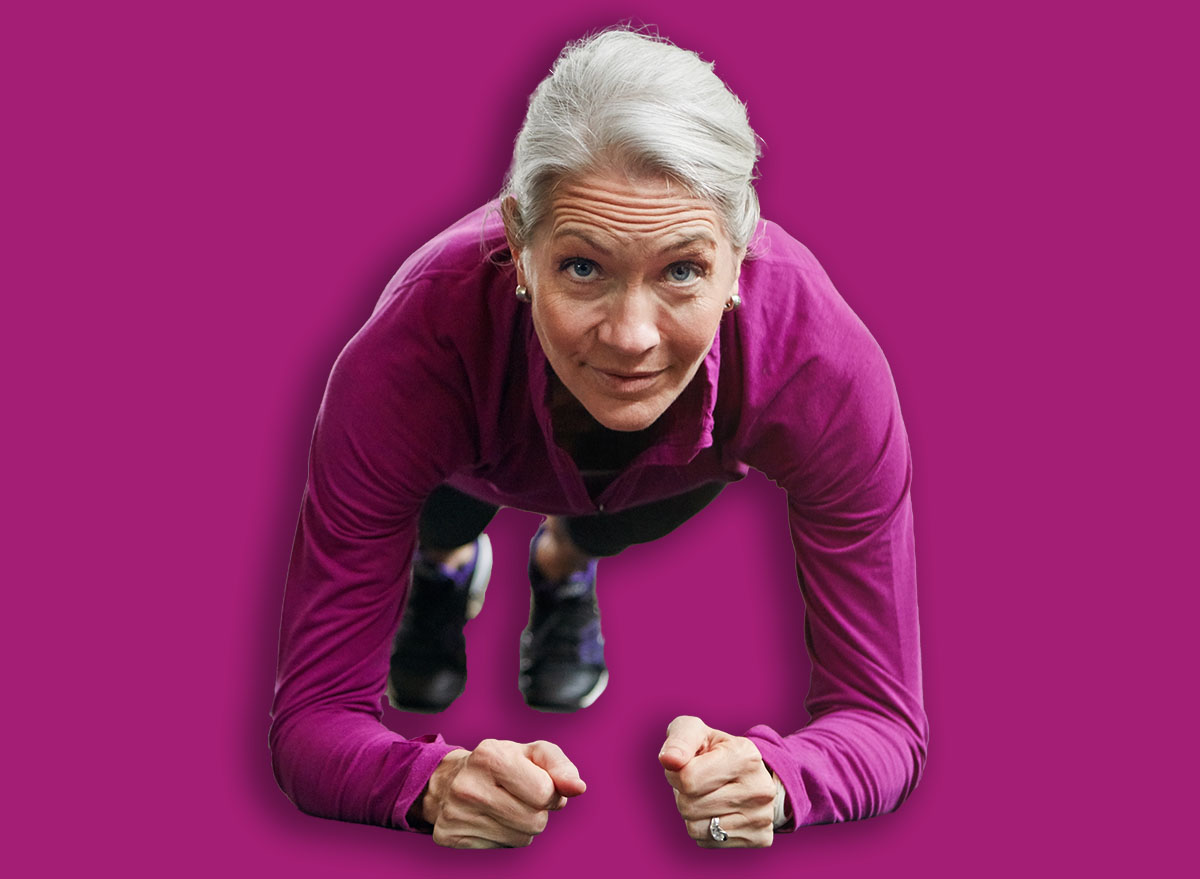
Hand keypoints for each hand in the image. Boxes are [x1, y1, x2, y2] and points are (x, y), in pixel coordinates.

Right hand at [419, 739, 585, 847]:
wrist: (447, 780)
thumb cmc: (500, 763)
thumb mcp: (531, 752)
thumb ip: (560, 766)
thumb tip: (579, 788)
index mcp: (491, 756)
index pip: (543, 792)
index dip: (551, 791)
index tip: (539, 782)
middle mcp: (470, 785)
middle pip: (535, 821)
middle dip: (539, 810)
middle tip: (522, 795)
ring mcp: (457, 813)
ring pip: (523, 837)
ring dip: (525, 824)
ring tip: (507, 805)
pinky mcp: (451, 836)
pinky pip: (504, 846)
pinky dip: (507, 834)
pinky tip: (493, 818)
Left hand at [659, 715, 775, 847]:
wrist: (750, 772)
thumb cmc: (714, 750)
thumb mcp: (695, 731)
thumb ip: (679, 740)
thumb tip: (669, 760)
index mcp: (745, 756)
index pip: (688, 779)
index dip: (674, 773)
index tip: (684, 765)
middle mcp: (759, 788)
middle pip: (688, 806)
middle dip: (682, 793)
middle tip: (697, 781)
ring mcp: (762, 816)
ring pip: (694, 827)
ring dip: (690, 812)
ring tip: (706, 795)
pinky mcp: (759, 837)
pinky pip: (706, 841)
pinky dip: (702, 827)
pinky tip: (716, 811)